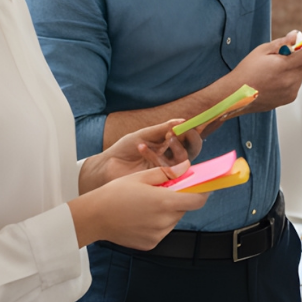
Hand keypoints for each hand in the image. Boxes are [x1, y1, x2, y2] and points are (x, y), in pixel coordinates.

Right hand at [68, 166, 207, 250]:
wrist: (94, 217)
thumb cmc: (116, 193)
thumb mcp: (141, 177)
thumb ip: (167, 173)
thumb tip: (187, 168)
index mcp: (164, 202)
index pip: (197, 200)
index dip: (202, 192)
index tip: (203, 186)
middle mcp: (164, 222)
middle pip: (183, 209)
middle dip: (178, 199)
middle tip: (163, 191)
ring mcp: (158, 235)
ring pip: (173, 220)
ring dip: (167, 211)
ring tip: (146, 204)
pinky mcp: (150, 244)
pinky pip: (161, 231)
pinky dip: (157, 223)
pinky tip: (140, 216)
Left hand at [85, 118, 203, 190]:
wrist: (108, 165)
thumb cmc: (125, 148)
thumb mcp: (145, 135)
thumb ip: (163, 129)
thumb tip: (183, 120)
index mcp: (169, 145)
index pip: (189, 139)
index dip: (192, 132)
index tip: (187, 125)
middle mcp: (171, 158)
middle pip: (192, 151)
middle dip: (189, 140)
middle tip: (176, 134)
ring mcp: (166, 170)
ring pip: (182, 160)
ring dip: (174, 146)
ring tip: (165, 137)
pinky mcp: (160, 180)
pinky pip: (166, 168)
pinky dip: (154, 154)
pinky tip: (141, 147)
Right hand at [226, 31, 301, 109]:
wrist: (235, 95)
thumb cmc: (246, 71)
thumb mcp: (262, 50)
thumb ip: (282, 43)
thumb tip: (295, 36)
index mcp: (284, 66)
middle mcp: (290, 80)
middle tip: (295, 50)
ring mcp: (290, 91)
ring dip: (297, 68)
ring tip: (277, 69)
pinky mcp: (288, 99)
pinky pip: (296, 84)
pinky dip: (291, 79)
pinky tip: (275, 79)